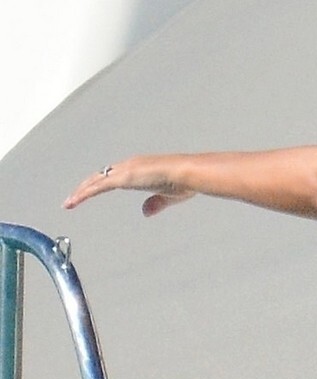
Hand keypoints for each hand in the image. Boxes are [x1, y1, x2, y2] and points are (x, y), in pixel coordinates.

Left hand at [64, 159, 194, 216]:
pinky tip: (75, 202)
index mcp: (138, 169)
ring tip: (69, 203)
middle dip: (85, 187)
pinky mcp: (123, 178)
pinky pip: (97, 187)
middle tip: (72, 199)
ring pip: (94, 181)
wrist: (187, 172)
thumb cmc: (184, 181)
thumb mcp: (168, 196)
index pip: (112, 176)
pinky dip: (84, 194)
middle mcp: (128, 167)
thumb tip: (145, 212)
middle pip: (99, 177)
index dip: (100, 184)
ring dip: (80, 192)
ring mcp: (124, 171)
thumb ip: (155, 203)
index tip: (91, 192)